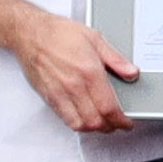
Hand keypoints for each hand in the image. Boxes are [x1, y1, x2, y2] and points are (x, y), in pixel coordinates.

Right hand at [14, 15, 138, 133]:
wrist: (31, 33)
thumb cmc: (59, 33)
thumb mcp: (95, 38)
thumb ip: (115, 59)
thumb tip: (131, 72)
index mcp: (89, 71)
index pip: (109, 107)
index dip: (121, 120)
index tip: (126, 122)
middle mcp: (74, 85)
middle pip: (96, 120)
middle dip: (110, 127)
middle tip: (117, 123)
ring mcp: (60, 93)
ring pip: (80, 124)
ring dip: (94, 128)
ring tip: (102, 123)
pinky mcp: (49, 97)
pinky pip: (65, 119)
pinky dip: (78, 124)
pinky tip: (84, 118)